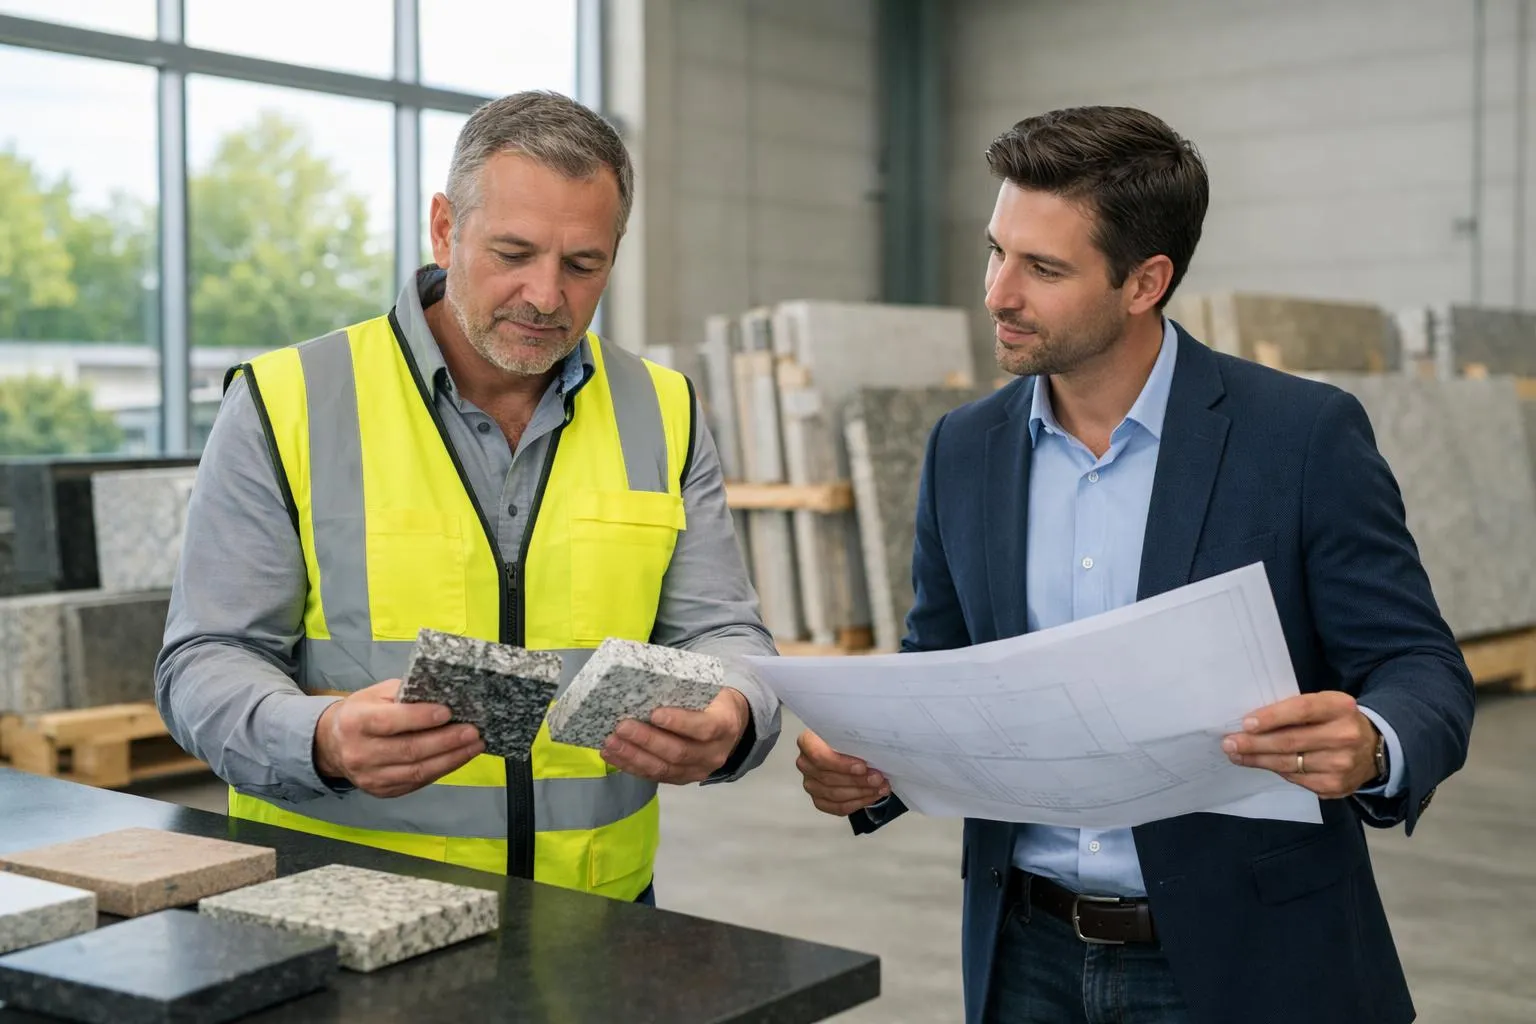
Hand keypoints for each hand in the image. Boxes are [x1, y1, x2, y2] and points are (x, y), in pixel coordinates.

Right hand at [313, 679, 484, 797]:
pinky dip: (441, 769)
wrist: (332, 745)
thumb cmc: (360, 713)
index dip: (419, 718)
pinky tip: (458, 757)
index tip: (447, 712)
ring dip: (451, 759)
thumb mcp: (374, 694)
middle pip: (408, 750)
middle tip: (472, 731)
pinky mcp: (381, 791)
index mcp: (355, 722)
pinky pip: (417, 782)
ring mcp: (370, 777)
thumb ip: (403, 693)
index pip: (389, 721)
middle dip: (446, 741)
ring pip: (417, 771)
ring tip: (474, 745)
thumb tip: (441, 695)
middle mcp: (360, 753)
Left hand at [599, 687, 751, 783]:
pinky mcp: (681, 779)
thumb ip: (685, 686)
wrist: (727, 725)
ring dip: (633, 756)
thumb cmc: (710, 700)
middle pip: (679, 752)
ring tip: (610, 743)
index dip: (679, 722)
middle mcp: (714, 753)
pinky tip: (612, 755)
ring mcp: (697, 770)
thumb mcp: (708, 689)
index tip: (654, 713)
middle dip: (647, 740)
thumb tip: (643, 670)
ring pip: (663, 769)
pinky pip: (654, 776)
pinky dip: (630, 765)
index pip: (704, 728)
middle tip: (622, 726)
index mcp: (725, 725)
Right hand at [796, 729, 889, 815]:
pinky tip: (871, 796)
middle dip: (857, 780)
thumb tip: (872, 751)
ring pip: (834, 794)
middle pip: (828, 777)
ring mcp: (810, 783)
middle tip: (878, 778)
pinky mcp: (819, 799)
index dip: (841, 764)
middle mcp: (805, 763)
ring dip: (861, 792)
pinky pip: (837, 807)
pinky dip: (857, 803)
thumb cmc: (849, 738)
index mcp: (808, 742)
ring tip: (880, 787)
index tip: (862, 766)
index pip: (818, 755)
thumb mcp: (851, 731)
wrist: (849, 749)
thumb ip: (855, 740)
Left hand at [1222, 691, 1380, 798]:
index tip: (1246, 723)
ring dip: (1258, 760)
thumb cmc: (1335, 720)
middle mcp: (1344, 735)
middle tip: (1229, 743)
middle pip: (1290, 741)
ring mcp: (1342, 764)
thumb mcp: (1324, 705)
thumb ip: (1295, 710)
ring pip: (1289, 764)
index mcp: (1340, 707)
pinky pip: (1296, 779)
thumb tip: (1251, 723)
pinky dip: (1276, 771)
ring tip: (1236, 755)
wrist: (1373, 749)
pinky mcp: (1336, 786)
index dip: (1272, 717)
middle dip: (1254, 743)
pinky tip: (1261, 764)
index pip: (1301, 710)